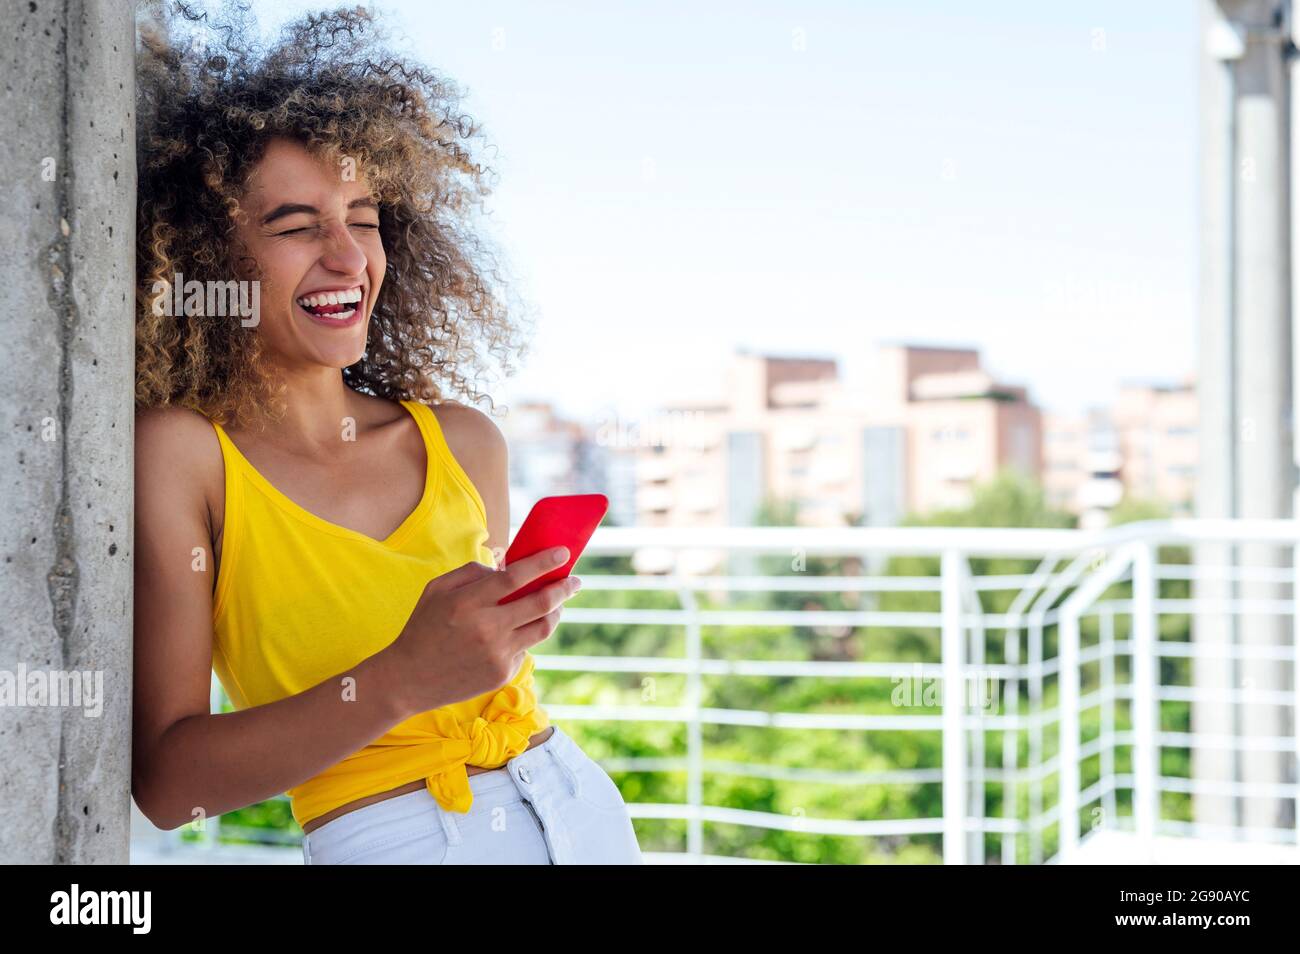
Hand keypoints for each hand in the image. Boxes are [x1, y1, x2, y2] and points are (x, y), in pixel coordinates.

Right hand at [386, 546, 581, 714]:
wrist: (408, 679)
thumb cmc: (423, 628)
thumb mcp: (437, 590)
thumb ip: (473, 573)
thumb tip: (508, 567)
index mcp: (467, 602)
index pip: (515, 577)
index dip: (543, 563)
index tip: (563, 553)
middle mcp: (486, 628)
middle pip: (540, 604)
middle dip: (564, 588)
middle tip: (575, 580)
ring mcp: (497, 654)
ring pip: (543, 628)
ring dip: (556, 612)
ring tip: (559, 603)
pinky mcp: (502, 673)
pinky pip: (526, 648)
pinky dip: (526, 635)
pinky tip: (517, 632)